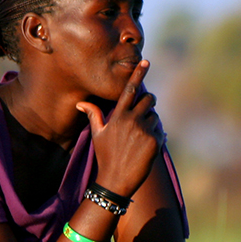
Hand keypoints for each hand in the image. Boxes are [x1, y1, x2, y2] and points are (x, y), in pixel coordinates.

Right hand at [76, 60, 163, 198]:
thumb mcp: (97, 135)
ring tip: (140, 138)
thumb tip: (80, 103)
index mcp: (118, 116)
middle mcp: (132, 120)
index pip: (129, 89)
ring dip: (151, 122)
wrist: (116, 180)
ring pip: (155, 115)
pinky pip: (161, 130)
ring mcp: (144, 130)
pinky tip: (146, 148)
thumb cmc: (105, 156)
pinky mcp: (155, 141)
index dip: (138, 74)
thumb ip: (93, 115)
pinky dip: (157, 136)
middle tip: (143, 113)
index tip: (145, 61)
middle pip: (149, 99)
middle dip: (148, 103)